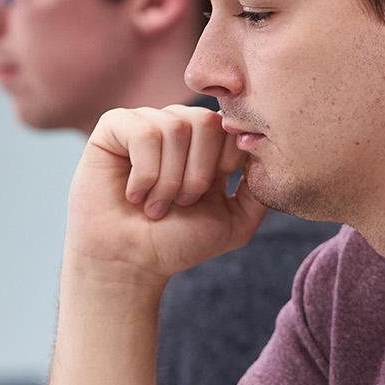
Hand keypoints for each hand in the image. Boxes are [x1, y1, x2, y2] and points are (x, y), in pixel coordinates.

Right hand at [65, 105, 269, 283]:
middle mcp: (179, 126)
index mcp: (208, 143)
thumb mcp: (236, 221)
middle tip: (181, 204)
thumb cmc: (179, 242)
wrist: (131, 262)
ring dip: (168, 179)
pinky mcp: (114, 126)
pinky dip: (144, 173)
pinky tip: (135, 194)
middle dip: (198, 173)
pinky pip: (143, 132)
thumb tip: (270, 154)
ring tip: (156, 205)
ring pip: (175, 127)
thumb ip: (260, 189)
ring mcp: (146, 122)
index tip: (209, 194)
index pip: (232, 125)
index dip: (226, 161)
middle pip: (207, 121)